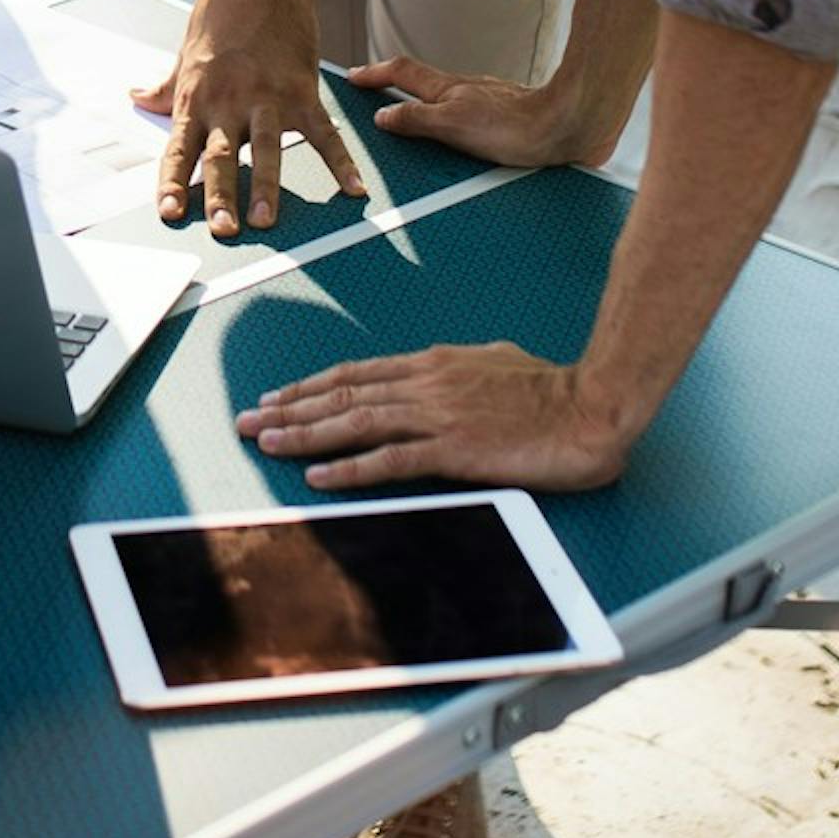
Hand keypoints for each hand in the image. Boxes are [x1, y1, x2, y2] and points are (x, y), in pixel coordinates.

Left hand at [139, 0, 365, 238]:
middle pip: (220, 157)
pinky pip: (324, 134)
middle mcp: (229, 102)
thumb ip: (166, 86)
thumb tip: (138, 96)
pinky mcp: (303, 90)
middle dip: (220, 196)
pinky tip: (353, 189)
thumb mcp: (185, 52)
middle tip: (223, 230)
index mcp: (197, 98)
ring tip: (266, 221)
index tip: (170, 213)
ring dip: (266, 188)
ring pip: (265, 150)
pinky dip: (340, 163)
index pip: (179, 150)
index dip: (173, 184)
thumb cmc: (222, 13)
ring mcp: (268, 97)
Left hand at [237, 343, 646, 492]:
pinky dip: (349, 467)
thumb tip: (454, 368)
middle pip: (342, 396)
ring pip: (354, 423)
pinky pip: (390, 460)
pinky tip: (318, 475)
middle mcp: (426, 384)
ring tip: (265, 443)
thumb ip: (466, 369)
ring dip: (304, 434)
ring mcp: (438, 415)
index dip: (311, 388)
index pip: (357, 376)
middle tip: (247, 421)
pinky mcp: (455, 449)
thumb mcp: (498, 363)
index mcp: (435, 364)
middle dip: (289, 409)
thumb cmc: (553, 389)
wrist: (591, 406)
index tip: (278, 398)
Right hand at [345, 54, 631, 169]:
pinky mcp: (506, 124)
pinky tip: (457, 146)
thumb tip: (382, 115)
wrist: (570, 128)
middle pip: (422, 85)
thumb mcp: (455, 125)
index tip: (352, 78)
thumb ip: (417, 119)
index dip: (374, 74)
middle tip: (373, 95)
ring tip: (408, 125)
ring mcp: (486, 106)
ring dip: (423, 108)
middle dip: (394, 88)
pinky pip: (467, 120)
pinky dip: (450, 125)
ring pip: (446, 103)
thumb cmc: (516, 128)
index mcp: (448, 90)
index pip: (401, 73)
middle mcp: (465, 93)